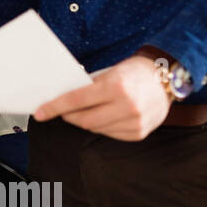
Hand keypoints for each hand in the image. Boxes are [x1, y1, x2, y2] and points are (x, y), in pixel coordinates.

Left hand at [33, 54, 170, 139]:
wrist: (166, 79)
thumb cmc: (133, 72)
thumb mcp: (110, 72)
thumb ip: (88, 87)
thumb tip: (61, 100)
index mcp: (116, 86)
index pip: (76, 100)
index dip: (54, 107)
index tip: (39, 112)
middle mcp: (127, 106)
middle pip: (83, 119)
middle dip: (68, 116)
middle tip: (62, 111)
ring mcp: (135, 121)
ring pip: (95, 128)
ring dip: (85, 121)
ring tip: (85, 111)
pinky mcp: (139, 133)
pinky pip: (110, 134)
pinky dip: (101, 127)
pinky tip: (103, 117)